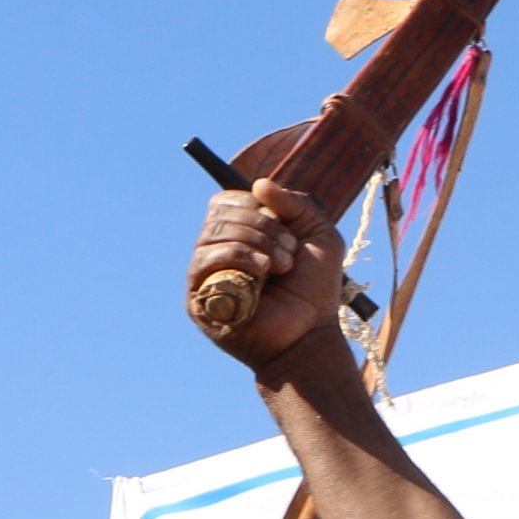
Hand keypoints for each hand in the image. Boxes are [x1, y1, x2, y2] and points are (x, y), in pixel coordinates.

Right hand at [187, 181, 352, 375]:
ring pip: (214, 233)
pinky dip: (239, 258)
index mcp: (238, 234)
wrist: (310, 333)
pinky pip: (206, 259)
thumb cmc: (314, 290)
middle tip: (289, 252)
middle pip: (220, 213)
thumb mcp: (320, 234)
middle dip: (261, 226)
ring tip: (282, 266)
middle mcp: (217, 250)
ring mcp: (206, 273)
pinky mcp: (199, 296)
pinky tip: (263, 273)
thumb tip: (258, 184)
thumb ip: (295, 203)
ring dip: (255, 243)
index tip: (286, 227)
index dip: (255, 205)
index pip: (227, 201)